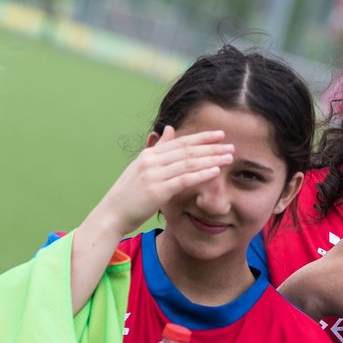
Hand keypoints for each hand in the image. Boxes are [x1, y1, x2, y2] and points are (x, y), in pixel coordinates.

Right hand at [92, 126, 232, 236]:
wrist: (111, 214)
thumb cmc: (128, 194)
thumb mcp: (142, 167)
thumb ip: (159, 149)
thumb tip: (169, 128)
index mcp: (149, 154)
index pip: (180, 142)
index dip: (201, 137)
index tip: (220, 134)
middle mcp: (151, 161)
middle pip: (187, 150)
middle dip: (211, 147)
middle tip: (231, 145)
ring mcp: (153, 175)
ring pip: (188, 163)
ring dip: (211, 158)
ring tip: (228, 157)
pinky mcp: (157, 191)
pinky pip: (184, 179)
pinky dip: (201, 174)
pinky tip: (215, 171)